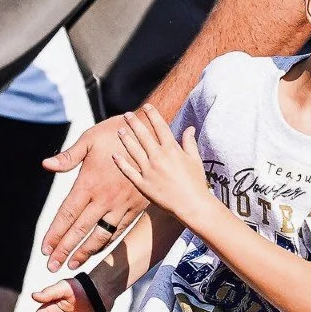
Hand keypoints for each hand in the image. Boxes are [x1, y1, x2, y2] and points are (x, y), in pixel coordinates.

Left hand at [41, 116, 146, 271]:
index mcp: (89, 182)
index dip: (55, 234)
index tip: (45, 249)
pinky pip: (118, 230)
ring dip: (85, 252)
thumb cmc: (114, 134)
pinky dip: (106, 243)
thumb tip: (46, 165)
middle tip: (52, 266)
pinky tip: (97, 250)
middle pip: (80, 230)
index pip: (66, 214)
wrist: (149, 136)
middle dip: (65, 250)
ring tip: (72, 264)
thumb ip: (68, 157)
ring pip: (100, 235)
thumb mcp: (89, 139)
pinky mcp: (135, 207)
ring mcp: (121, 204)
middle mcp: (104, 197)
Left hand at [113, 107, 211, 224]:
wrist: (191, 205)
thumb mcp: (195, 160)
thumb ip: (189, 143)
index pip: (160, 126)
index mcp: (172, 149)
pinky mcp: (143, 184)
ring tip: (119, 130)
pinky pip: (129, 171)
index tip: (147, 106)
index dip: (153, 114)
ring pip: (133, 150)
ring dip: (125, 139)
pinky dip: (121, 163)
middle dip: (134, 123)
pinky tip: (114, 155)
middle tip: (126, 114)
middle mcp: (158, 157)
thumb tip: (189, 128)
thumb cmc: (196, 183)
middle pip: (143, 135)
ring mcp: (149, 170)